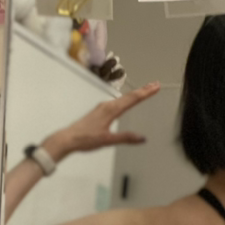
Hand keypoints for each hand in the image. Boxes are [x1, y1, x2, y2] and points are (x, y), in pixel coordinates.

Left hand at [43, 83, 160, 159]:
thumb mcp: (107, 140)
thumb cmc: (84, 138)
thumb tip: (141, 138)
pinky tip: (126, 102)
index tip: (156, 87)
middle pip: (129, 96)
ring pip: (123, 98)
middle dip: (143, 90)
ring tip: (145, 91)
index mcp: (111, 110)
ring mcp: (102, 108)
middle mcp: (107, 106)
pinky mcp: (99, 112)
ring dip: (135, 94)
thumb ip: (125, 138)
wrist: (68, 139)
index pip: (132, 99)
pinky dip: (126, 99)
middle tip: (155, 84)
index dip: (146, 93)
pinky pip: (117, 102)